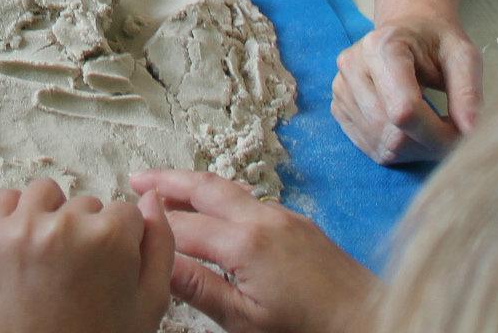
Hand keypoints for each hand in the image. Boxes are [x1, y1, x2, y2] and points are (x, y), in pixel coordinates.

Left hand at [0, 179, 172, 332]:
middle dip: (89, 233)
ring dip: (55, 216)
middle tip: (81, 275)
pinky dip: (19, 215)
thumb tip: (154, 198)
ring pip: (48, 195)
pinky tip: (29, 247)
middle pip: (88, 205)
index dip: (123, 244)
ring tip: (55, 259)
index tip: (110, 270)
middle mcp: (64, 225)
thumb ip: (160, 245)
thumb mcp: (149, 304)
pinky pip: (7, 199)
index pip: (127, 212)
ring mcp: (22, 230)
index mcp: (109, 238)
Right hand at [130, 170, 373, 332]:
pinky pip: (253, 199)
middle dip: (167, 180)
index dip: (152, 226)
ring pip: (230, 188)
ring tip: (168, 191)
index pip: (182, 227)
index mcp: (244, 243)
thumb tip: (160, 265)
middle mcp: (263, 219)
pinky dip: (224, 197)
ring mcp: (285, 217)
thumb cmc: (309, 331)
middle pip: (204, 187)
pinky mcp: (301, 224)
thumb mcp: (246, 322)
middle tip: (136, 179)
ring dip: (195, 186)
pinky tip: (219, 213)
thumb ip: (201, 290)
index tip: (127, 224)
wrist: (371, 323)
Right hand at [331, 14, 481, 163]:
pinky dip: (399, 150)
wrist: (409, 30)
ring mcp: (341, 89)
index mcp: (381, 47)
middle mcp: (352, 66)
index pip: (404, 111)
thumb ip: (468, 91)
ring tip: (433, 129)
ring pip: (382, 147)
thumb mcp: (463, 55)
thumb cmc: (436, 41)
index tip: (462, 131)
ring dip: (416, 150)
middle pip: (392, 135)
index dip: (438, 134)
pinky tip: (412, 131)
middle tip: (451, 132)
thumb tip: (471, 131)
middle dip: (429, 145)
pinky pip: (371, 149)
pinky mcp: (339, 107)